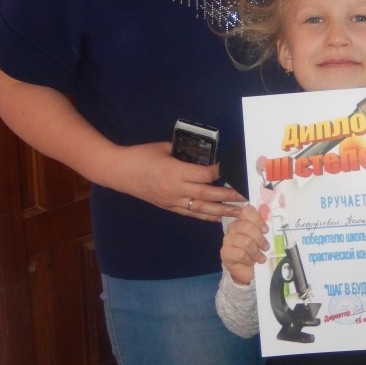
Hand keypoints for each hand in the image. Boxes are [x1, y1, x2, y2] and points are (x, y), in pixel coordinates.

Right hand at [115, 141, 246, 220]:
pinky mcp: (168, 207)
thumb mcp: (165, 147)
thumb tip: (204, 154)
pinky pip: (191, 213)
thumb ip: (185, 153)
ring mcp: (172, 201)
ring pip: (201, 208)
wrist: (120, 172)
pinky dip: (206, 216)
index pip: (204, 175)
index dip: (220, 172)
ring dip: (221, 210)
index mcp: (174, 171)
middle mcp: (175, 189)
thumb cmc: (142, 155)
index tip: (233, 169)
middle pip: (207, 194)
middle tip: (245, 195)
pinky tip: (218, 217)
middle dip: (228, 195)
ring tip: (238, 211)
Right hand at [221, 205, 269, 283]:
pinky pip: (240, 254)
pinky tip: (251, 262)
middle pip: (247, 226)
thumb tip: (269, 219)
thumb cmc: (255, 253)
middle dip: (259, 238)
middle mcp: (233, 228)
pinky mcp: (225, 253)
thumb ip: (263, 229)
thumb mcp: (262, 239)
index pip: (247, 211)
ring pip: (245, 241)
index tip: (266, 230)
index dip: (258, 219)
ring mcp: (227, 240)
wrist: (246, 272)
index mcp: (242, 221)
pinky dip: (249, 259)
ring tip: (261, 258)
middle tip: (266, 247)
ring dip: (256, 252)